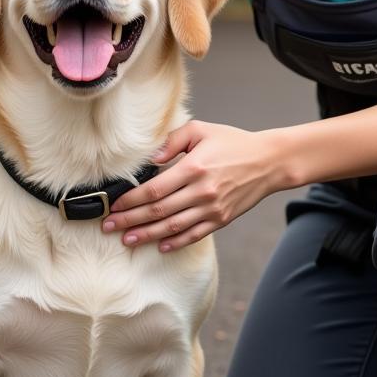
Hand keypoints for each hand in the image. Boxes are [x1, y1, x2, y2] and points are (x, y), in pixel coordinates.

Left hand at [101, 120, 285, 251]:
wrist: (268, 161)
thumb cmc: (232, 142)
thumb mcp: (201, 129)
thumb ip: (173, 139)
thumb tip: (152, 159)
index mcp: (193, 167)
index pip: (153, 190)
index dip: (130, 201)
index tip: (113, 206)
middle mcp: (201, 191)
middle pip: (158, 212)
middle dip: (130, 220)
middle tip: (109, 227)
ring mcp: (212, 208)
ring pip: (173, 227)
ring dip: (147, 235)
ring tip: (127, 240)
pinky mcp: (221, 219)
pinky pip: (194, 235)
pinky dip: (175, 242)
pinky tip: (160, 246)